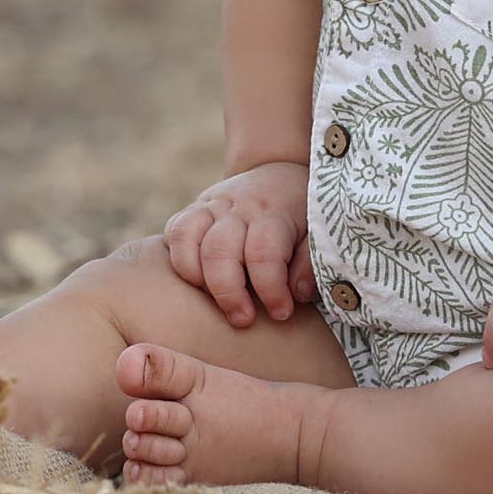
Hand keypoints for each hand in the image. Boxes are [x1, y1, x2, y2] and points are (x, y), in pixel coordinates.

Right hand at [161, 161, 313, 329]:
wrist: (278, 174)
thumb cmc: (301, 213)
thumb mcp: (317, 231)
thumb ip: (309, 262)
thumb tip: (296, 293)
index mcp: (272, 213)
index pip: (263, 253)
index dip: (270, 289)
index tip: (281, 312)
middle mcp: (237, 207)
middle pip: (219, 250)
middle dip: (228, 293)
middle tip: (242, 319)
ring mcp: (211, 206)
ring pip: (188, 239)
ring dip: (198, 279)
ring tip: (216, 303)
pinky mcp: (192, 210)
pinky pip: (175, 233)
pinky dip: (180, 261)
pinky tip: (198, 282)